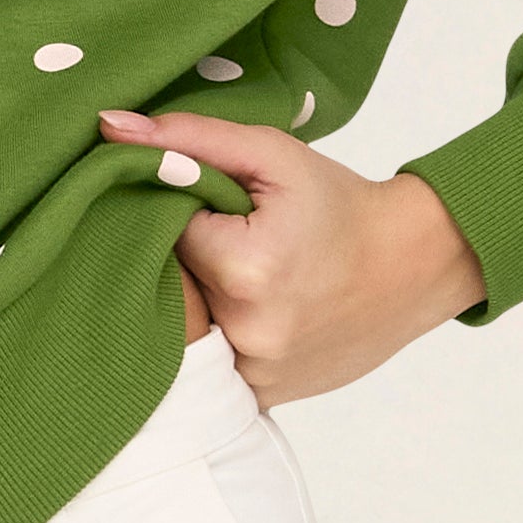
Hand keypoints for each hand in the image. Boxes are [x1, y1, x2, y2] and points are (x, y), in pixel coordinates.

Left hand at [100, 110, 487, 401]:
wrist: (414, 264)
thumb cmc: (342, 206)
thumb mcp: (271, 155)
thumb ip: (188, 139)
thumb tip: (108, 126)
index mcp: (245, 269)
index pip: (163, 235)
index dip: (186, 216)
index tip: (224, 211)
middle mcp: (248, 333)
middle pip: (174, 289)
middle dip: (193, 262)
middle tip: (238, 241)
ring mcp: (257, 374)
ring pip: (191, 331)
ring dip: (206, 304)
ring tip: (255, 276)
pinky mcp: (265, 396)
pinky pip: (216, 365)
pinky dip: (225, 337)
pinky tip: (261, 311)